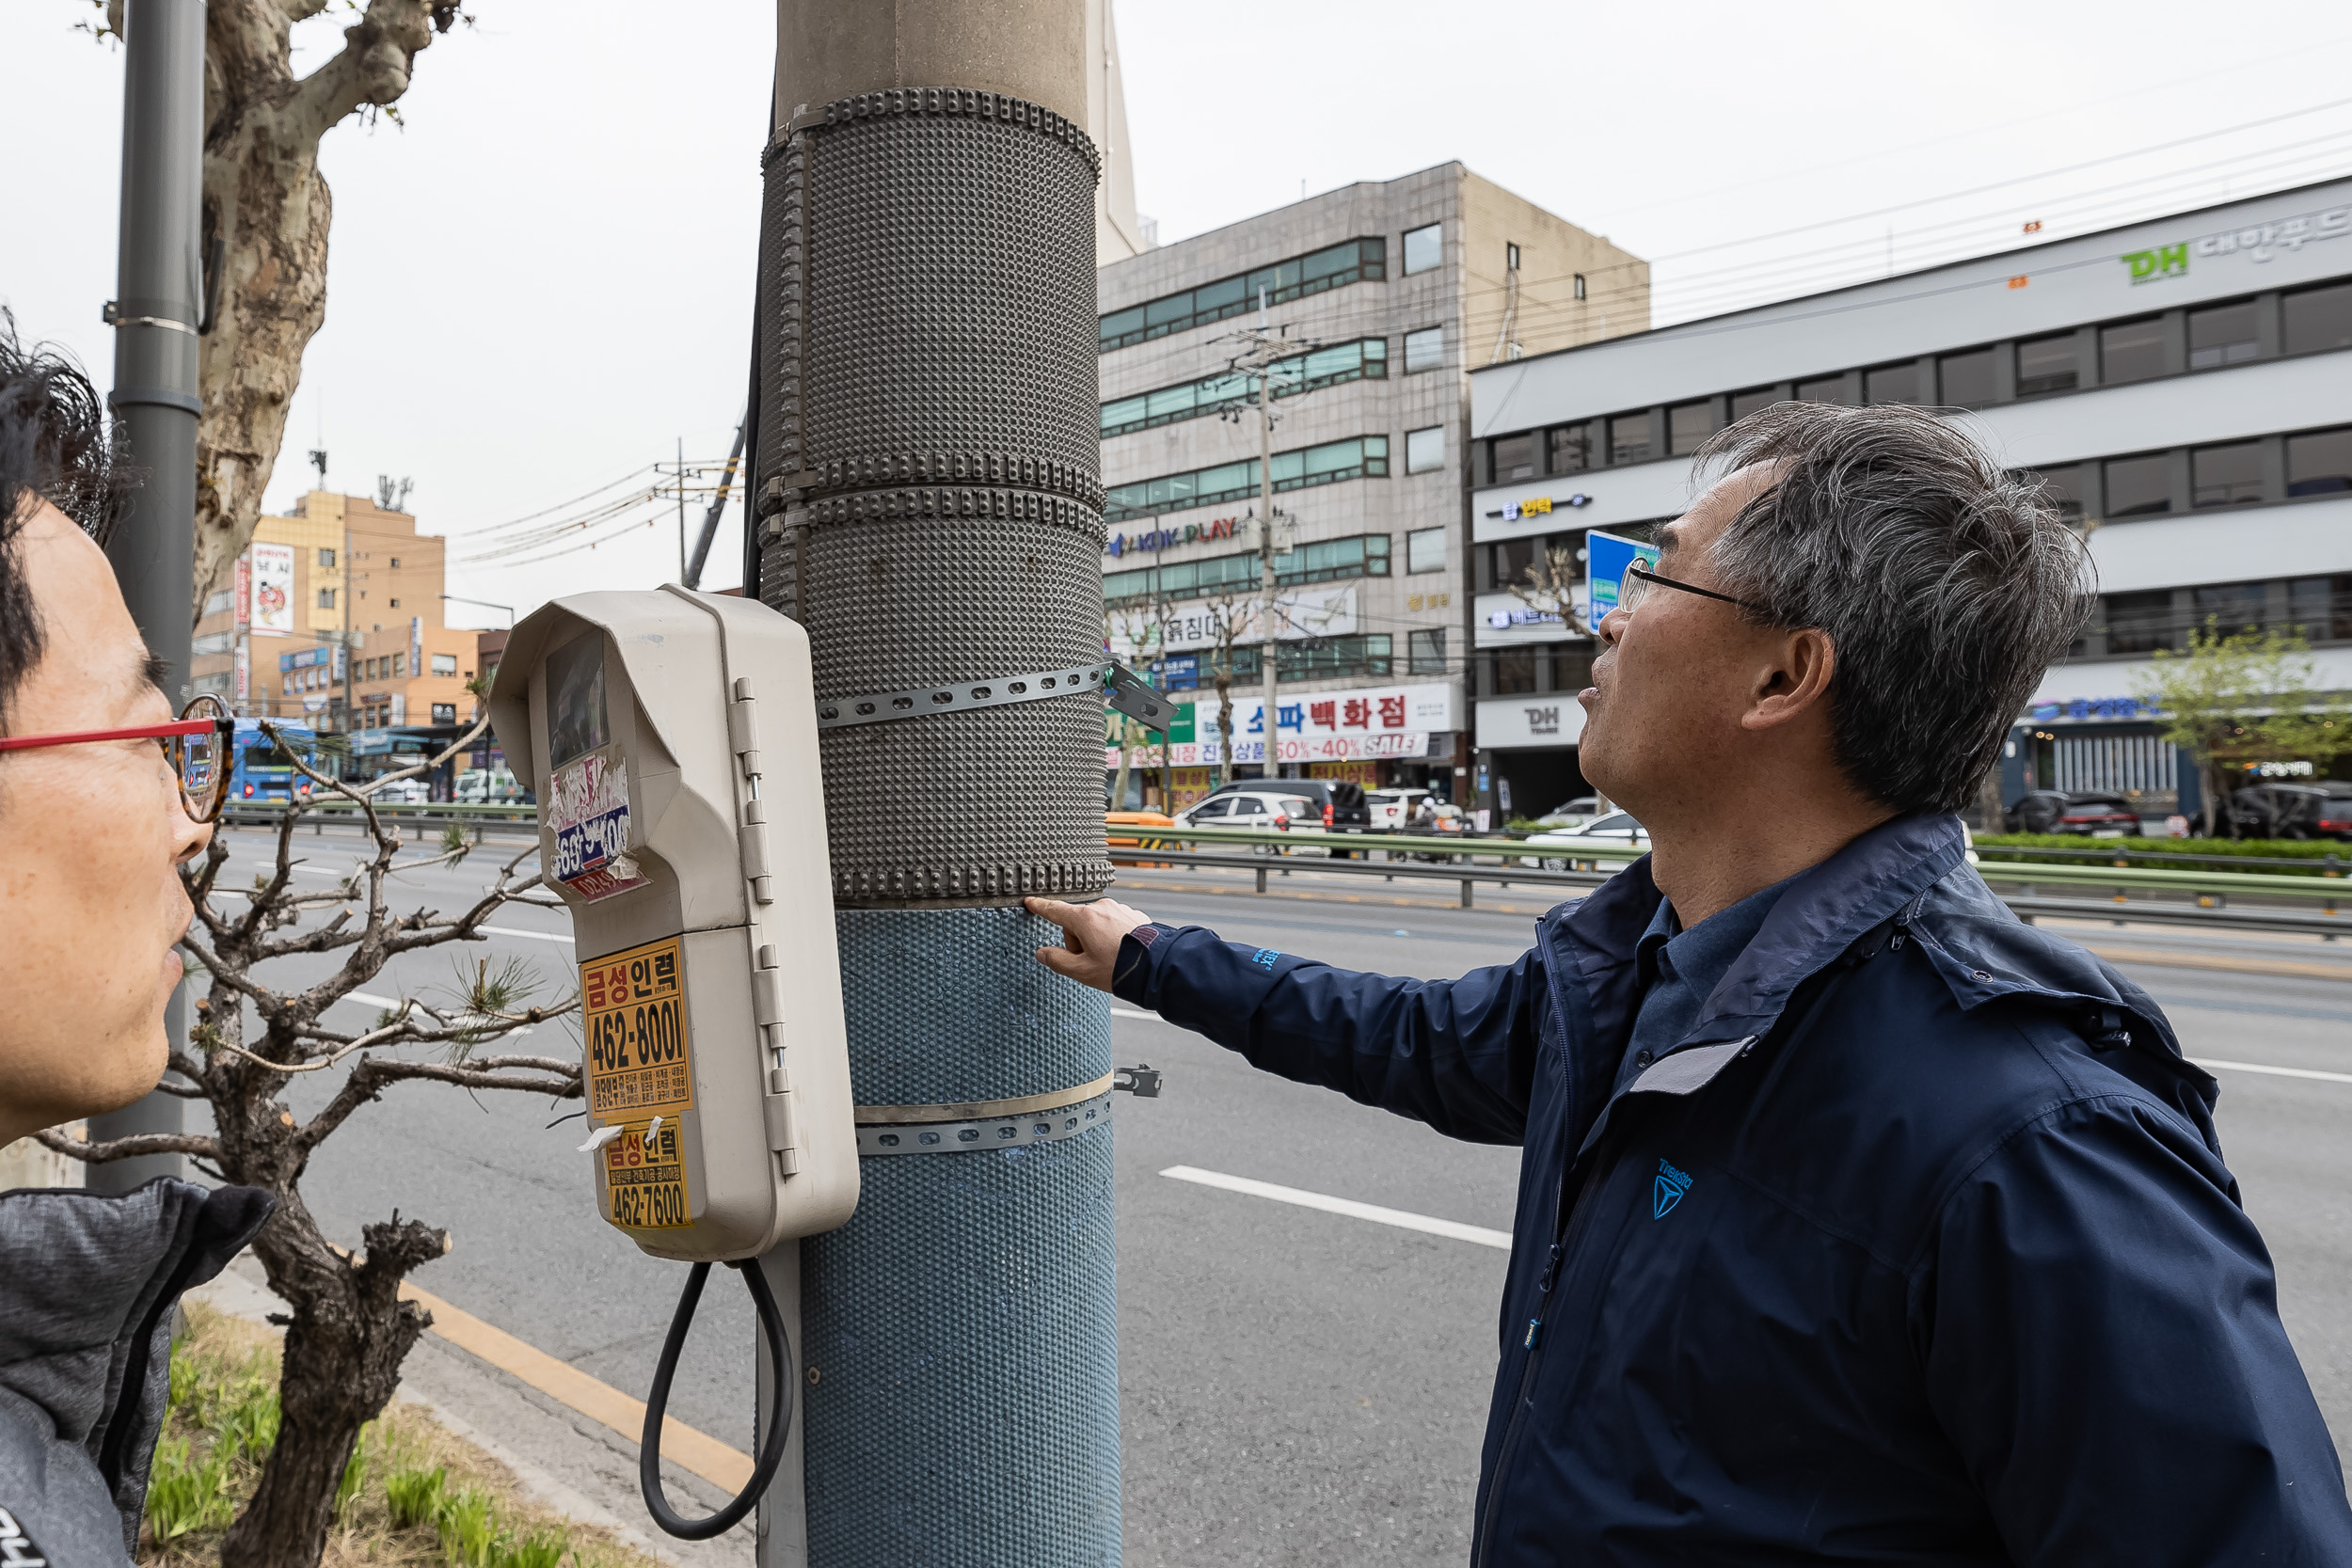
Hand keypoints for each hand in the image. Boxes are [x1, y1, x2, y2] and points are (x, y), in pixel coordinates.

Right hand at [1025, 896, 1152, 992]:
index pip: (1055, 910)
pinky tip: (1121, 952)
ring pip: (1095, 924)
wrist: (1157, 966)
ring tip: (1110, 959)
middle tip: (1090, 962)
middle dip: (1078, 942)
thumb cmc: (1121, 969)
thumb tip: (1042, 953)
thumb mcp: (1082, 971)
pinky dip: (1112, 937)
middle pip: (1076, 923)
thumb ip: (1057, 960)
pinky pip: (1113, 924)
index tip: (1030, 902)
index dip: (1040, 907)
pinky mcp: (1133, 914)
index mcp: (1084, 919)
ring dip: (1096, 940)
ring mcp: (1119, 909)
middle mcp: (1102, 908)